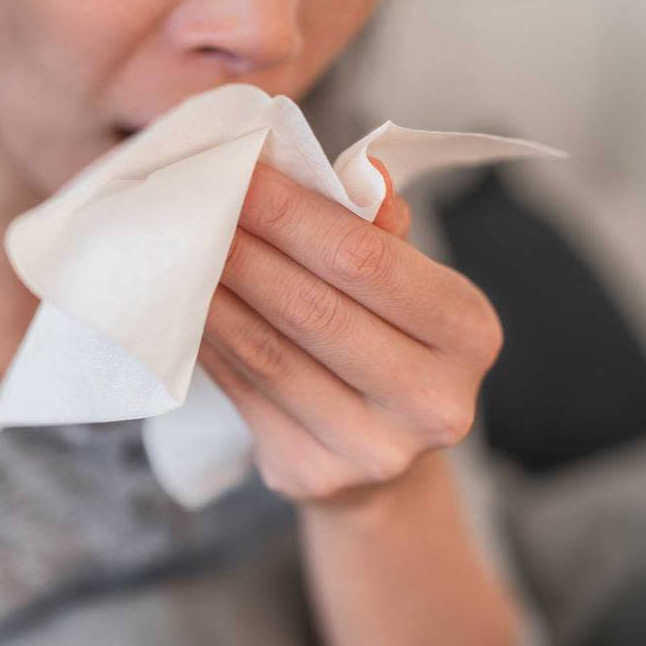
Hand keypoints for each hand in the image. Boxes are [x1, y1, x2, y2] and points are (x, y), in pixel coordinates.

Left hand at [199, 160, 502, 501]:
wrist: (382, 461)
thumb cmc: (390, 345)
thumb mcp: (407, 287)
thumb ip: (380, 234)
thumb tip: (364, 171)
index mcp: (468, 334)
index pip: (368, 261)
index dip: (294, 215)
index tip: (241, 173)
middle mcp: (433, 402)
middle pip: (314, 309)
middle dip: (246, 249)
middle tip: (196, 204)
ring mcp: (371, 449)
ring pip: (269, 353)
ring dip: (215, 293)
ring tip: (178, 248)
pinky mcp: (311, 474)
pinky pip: (243, 390)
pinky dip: (208, 340)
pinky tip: (183, 304)